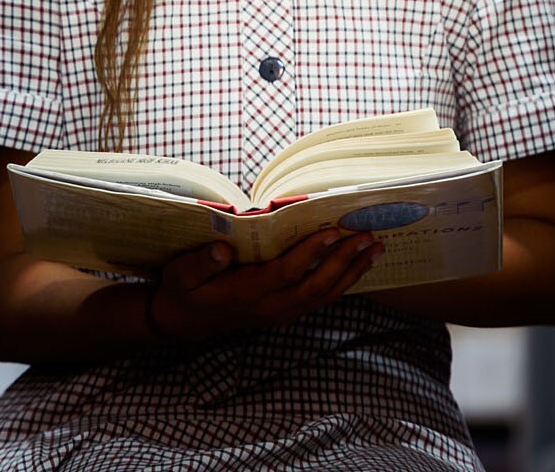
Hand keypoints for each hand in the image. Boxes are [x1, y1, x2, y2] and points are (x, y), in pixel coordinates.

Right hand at [147, 229, 383, 340]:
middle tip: (367, 237)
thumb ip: (200, 263)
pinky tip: (357, 267)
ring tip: (374, 249)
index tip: (330, 231)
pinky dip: (343, 283)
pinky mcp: (286, 312)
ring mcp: (280, 313)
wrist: (185, 322)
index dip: (309, 253)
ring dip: (351, 272)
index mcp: (246, 293)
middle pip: (315, 285)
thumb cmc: (183, 290)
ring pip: (324, 295)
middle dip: (344, 261)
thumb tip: (221, 248)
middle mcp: (270, 307)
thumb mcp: (180, 275)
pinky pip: (320, 299)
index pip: (285, 272)